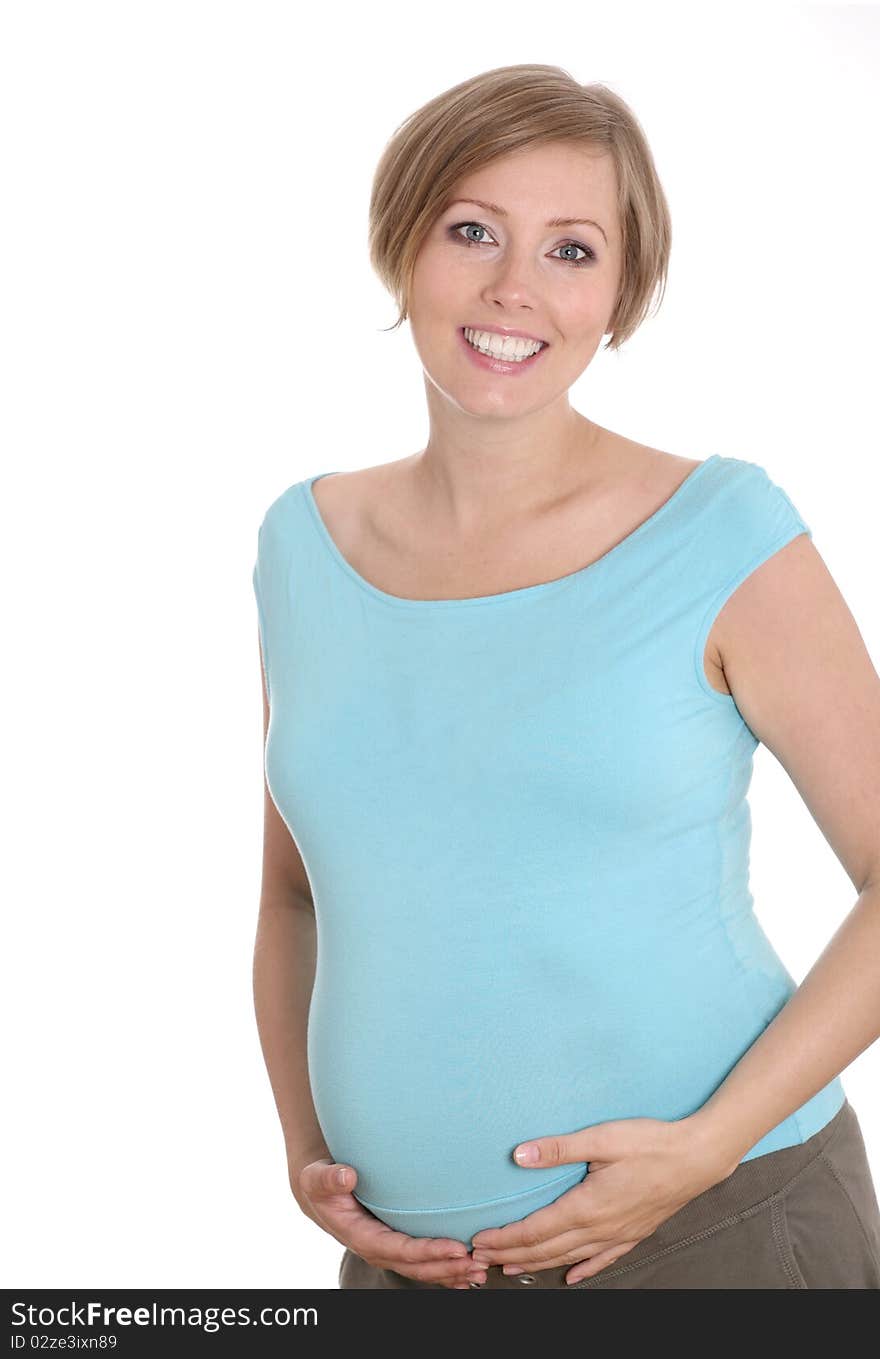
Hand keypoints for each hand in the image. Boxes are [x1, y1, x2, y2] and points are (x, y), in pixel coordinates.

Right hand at [294, 1157, 486, 1288]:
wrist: (320, 1192)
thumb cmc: (320, 1183)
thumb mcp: (317, 1178)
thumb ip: (329, 1179)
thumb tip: (346, 1175)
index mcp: (361, 1236)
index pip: (399, 1249)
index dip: (427, 1252)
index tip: (455, 1248)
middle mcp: (377, 1248)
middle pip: (416, 1266)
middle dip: (448, 1267)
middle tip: (478, 1263)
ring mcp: (388, 1249)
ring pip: (423, 1268)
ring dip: (452, 1272)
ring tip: (481, 1271)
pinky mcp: (396, 1244)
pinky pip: (423, 1262)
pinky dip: (446, 1269)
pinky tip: (467, 1273)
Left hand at [468, 1115, 736, 1284]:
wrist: (697, 1157)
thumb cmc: (650, 1143)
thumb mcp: (601, 1138)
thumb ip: (559, 1149)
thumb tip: (520, 1155)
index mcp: (587, 1206)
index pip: (536, 1229)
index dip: (505, 1237)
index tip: (479, 1241)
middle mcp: (600, 1228)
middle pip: (547, 1248)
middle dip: (512, 1253)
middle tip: (482, 1260)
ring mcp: (618, 1234)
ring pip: (570, 1256)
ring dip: (538, 1263)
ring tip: (511, 1267)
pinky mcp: (634, 1232)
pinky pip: (603, 1258)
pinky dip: (584, 1269)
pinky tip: (573, 1277)